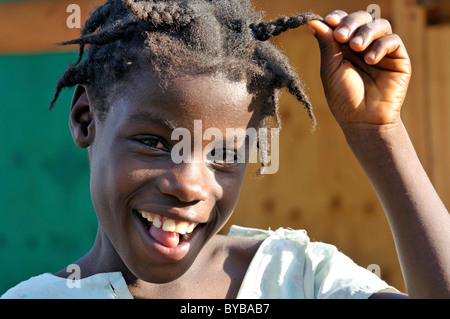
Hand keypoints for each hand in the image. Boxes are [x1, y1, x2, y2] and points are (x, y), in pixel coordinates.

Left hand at [307, 10, 410, 129]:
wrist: (363, 120)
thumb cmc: (343, 98)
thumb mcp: (330, 70)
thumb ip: (326, 44)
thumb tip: (313, 22)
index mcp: (344, 46)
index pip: (343, 22)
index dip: (338, 17)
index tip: (330, 21)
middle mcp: (363, 45)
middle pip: (361, 19)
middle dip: (350, 23)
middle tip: (341, 36)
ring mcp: (381, 51)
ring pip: (379, 25)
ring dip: (365, 32)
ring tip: (356, 47)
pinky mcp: (398, 59)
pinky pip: (393, 41)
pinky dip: (380, 46)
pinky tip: (370, 60)